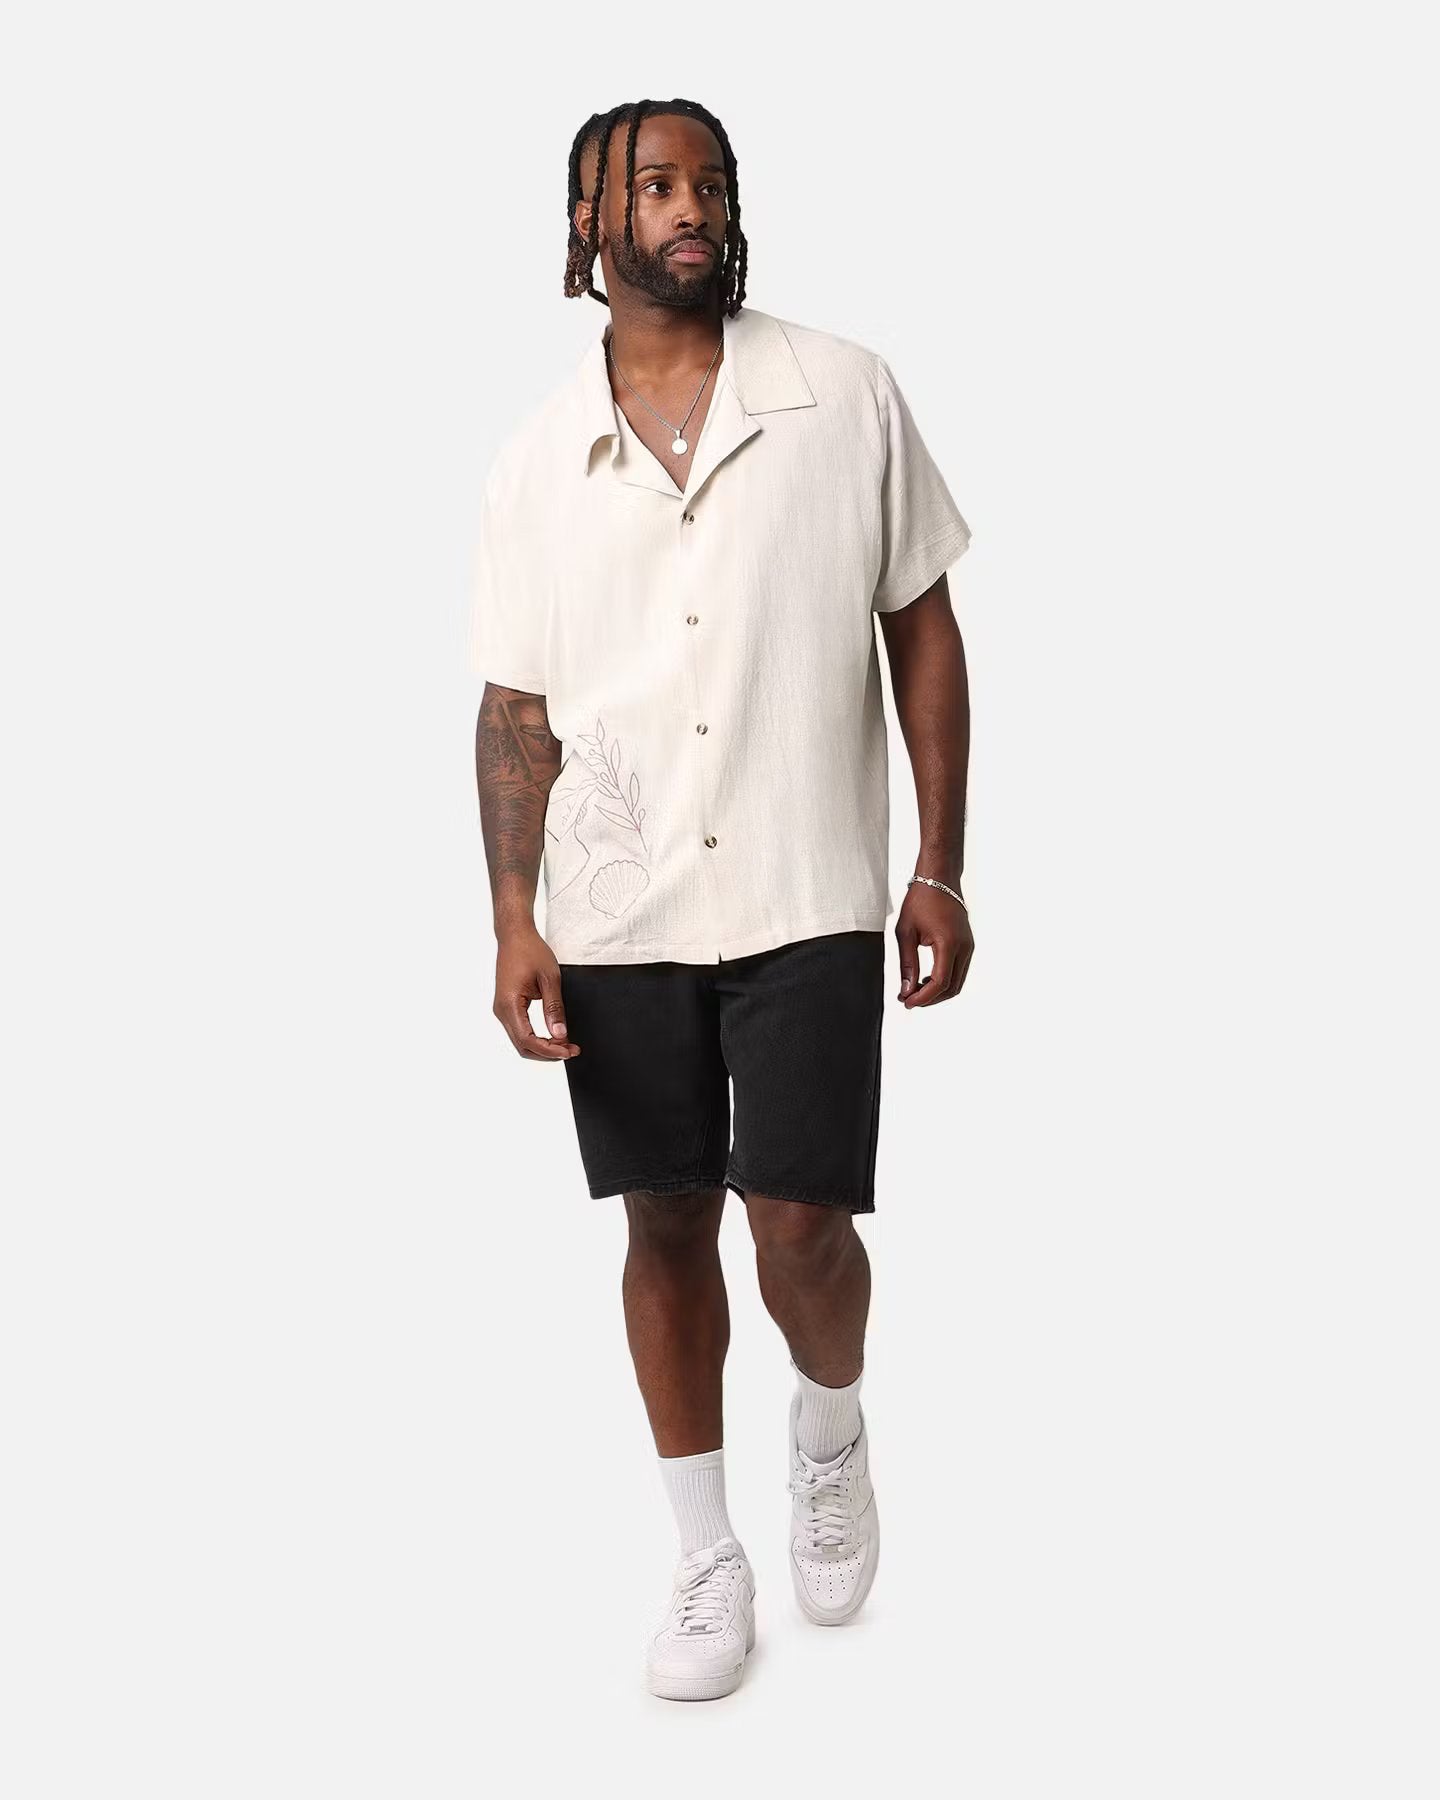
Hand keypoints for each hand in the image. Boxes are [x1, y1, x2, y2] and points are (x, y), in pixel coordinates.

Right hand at [493, 925, 579, 1059]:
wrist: (515, 936)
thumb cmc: (530, 951)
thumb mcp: (550, 979)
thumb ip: (554, 1008)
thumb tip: (560, 1034)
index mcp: (509, 1004)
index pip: (528, 1040)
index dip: (550, 1050)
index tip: (569, 1051)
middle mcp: (501, 1010)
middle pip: (523, 1046)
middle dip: (548, 1053)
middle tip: (571, 1049)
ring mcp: (502, 1009)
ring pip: (521, 1041)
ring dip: (542, 1047)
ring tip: (565, 1043)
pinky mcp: (506, 1007)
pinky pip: (520, 1030)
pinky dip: (536, 1038)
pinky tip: (552, 1035)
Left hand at [895, 884, 973, 1007]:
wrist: (939, 879)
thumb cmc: (921, 900)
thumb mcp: (905, 932)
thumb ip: (907, 963)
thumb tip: (906, 989)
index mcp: (949, 943)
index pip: (940, 983)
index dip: (923, 998)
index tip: (906, 1002)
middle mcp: (964, 947)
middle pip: (951, 988)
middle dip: (929, 999)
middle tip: (907, 999)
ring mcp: (969, 946)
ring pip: (957, 982)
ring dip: (937, 992)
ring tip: (914, 990)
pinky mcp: (967, 945)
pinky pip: (959, 971)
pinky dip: (944, 981)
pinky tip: (926, 979)